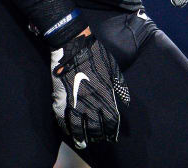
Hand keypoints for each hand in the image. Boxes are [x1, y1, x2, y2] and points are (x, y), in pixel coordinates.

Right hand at [50, 31, 129, 148]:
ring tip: (84, 143)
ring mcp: (74, 100)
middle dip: (98, 136)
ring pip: (78, 127)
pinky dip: (66, 129)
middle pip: (95, 127)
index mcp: (105, 93)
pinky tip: (69, 133)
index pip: (111, 120)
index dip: (113, 131)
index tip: (113, 136)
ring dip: (82, 138)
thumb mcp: (114, 68)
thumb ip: (120, 87)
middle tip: (99, 140)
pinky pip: (63, 119)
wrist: (73, 44)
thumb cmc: (95, 54)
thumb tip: (126, 102)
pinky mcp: (61, 98)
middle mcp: (91, 100)